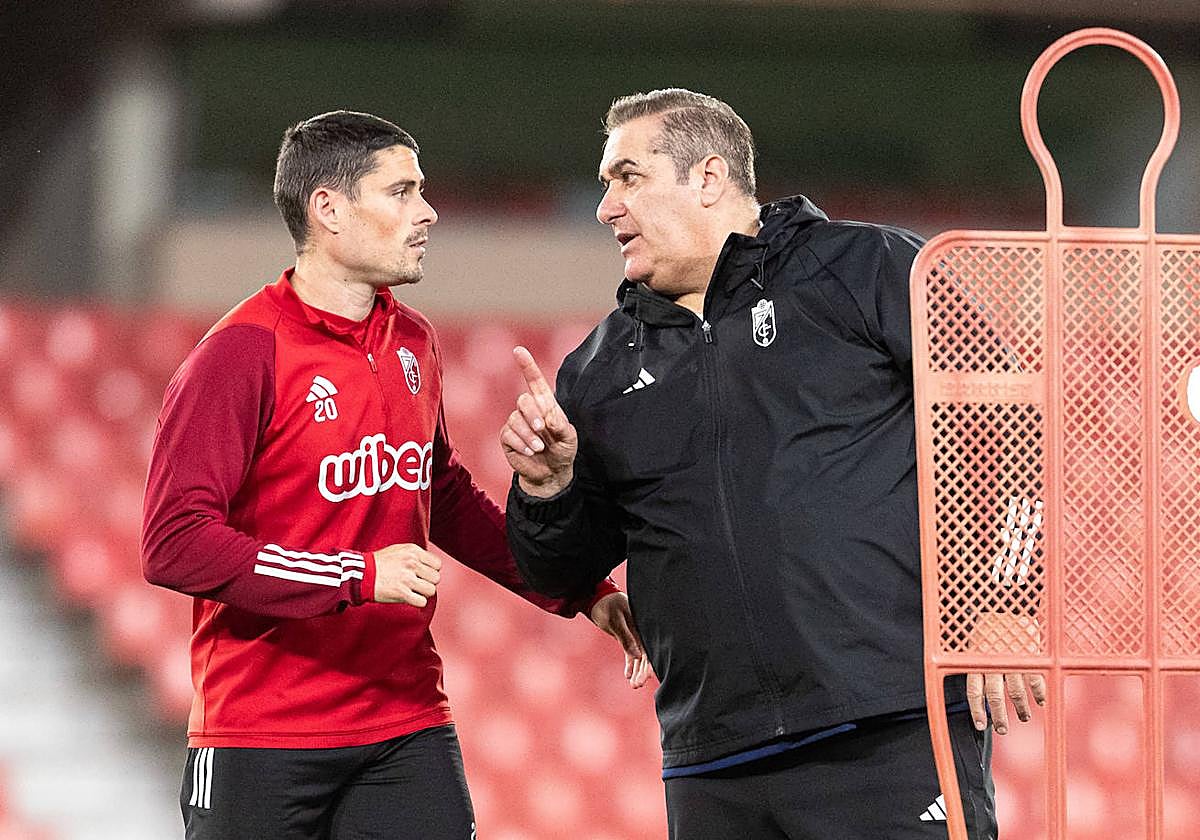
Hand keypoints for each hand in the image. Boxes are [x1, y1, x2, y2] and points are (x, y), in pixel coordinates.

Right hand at [372, 543, 441, 606]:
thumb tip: (431, 564)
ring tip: (412, 590)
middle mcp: (412, 563)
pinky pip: (422, 602)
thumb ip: (416, 555)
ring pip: (431, 590)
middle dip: (427, 582)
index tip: (422, 574)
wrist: (361, 574)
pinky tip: (408, 597)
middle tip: (416, 583)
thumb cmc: (378, 563)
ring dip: (423, 593)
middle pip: (436, 578)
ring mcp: (407, 578)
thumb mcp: (399, 550)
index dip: (431, 571)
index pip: (437, 564)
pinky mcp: (401, 593)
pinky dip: (416, 602)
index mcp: (413, 551)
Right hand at [500, 346, 577, 496]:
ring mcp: (516, 423)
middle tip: (542, 430)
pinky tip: (530, 451)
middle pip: (523, 400)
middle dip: (532, 415)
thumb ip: (561, 425)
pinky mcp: (507, 437)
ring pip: (515, 419)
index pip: (535, 381)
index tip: (518, 350)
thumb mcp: (570, 438)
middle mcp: (528, 410)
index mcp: (545, 404)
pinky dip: (521, 444)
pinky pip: (508, 434)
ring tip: (539, 448)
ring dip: (528, 435)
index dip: (527, 365)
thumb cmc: (562, 452)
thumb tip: (547, 416)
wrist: (551, 474)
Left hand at [589, 592, 651, 688]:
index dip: (650, 663)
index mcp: (642, 625)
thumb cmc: (607, 605)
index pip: (650, 647)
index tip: (647, 677)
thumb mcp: (615, 621)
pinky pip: (631, 652)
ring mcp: (635, 634)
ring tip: (634, 686)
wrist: (597, 597)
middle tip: (637, 685)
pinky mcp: (627, 637)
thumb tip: (638, 655)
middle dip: (643, 671)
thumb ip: (626, 638)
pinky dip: (630, 664)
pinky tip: (628, 676)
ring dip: (637, 670)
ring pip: (639, 656)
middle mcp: (641, 630)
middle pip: (646, 654)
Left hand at [966, 612, 1045, 733]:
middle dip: (999, 716)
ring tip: (1023, 717)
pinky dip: (1038, 694)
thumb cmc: (988, 625)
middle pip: (995, 697)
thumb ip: (976, 665)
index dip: (977, 711)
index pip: (975, 692)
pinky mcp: (1030, 657)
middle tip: (1003, 729)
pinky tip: (1040, 702)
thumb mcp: (975, 643)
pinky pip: (1035, 681)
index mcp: (977, 660)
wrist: (1006, 602)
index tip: (981, 725)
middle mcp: (994, 663)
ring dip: (1021, 709)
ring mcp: (1013, 661)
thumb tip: (978, 692)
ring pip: (1016, 693)